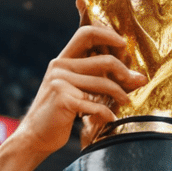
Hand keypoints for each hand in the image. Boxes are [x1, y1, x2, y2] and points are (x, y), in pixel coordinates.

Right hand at [14, 24, 142, 158]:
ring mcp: (60, 82)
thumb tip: (136, 77)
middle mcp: (59, 67)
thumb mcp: (75, 90)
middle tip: (136, 81)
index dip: (108, 34)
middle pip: (102, 59)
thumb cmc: (61, 114)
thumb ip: (96, 79)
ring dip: (120, 94)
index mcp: (62, 60)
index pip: (85, 33)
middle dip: (123, 70)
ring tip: (126, 102)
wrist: (35, 136)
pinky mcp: (63, 100)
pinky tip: (111, 118)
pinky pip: (95, 105)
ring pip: (102, 82)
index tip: (123, 45)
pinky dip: (107, 113)